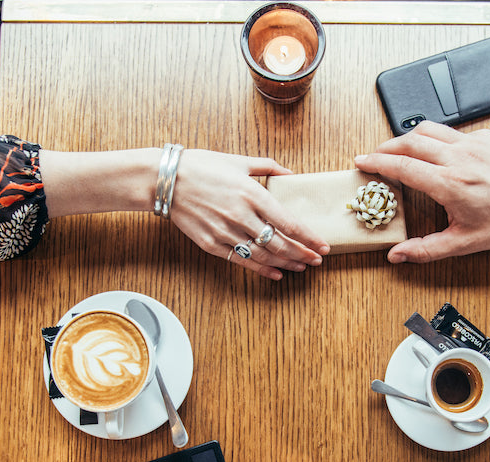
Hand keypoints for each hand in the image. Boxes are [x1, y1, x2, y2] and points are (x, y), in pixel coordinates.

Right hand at [170, 149, 329, 279]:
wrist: (166, 180)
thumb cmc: (201, 166)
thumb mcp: (238, 160)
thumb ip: (268, 167)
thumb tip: (290, 174)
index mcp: (252, 194)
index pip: (289, 223)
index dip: (309, 238)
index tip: (323, 245)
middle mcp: (242, 216)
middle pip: (280, 243)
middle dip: (302, 254)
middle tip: (317, 260)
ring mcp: (226, 232)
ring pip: (263, 256)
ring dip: (286, 263)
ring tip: (301, 267)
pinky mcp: (212, 244)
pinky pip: (241, 261)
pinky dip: (261, 270)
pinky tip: (276, 273)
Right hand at [354, 121, 489, 262]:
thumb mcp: (465, 242)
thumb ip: (427, 249)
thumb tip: (398, 255)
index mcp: (451, 184)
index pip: (403, 166)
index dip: (377, 162)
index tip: (362, 162)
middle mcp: (459, 158)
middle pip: (409, 141)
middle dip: (385, 146)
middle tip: (373, 155)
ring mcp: (472, 143)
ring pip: (428, 129)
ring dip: (407, 137)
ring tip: (397, 149)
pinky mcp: (484, 137)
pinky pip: (451, 132)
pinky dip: (435, 139)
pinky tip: (433, 153)